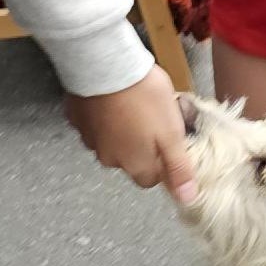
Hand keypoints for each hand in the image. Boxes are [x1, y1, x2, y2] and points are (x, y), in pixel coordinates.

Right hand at [64, 64, 197, 202]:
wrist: (106, 65)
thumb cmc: (145, 99)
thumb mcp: (172, 134)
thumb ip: (179, 168)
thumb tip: (187, 199)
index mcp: (133, 164)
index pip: (152, 179)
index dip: (164, 162)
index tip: (170, 141)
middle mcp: (108, 158)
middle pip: (132, 161)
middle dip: (144, 146)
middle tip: (154, 120)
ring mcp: (89, 139)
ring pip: (113, 143)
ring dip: (124, 132)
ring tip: (135, 106)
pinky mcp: (78, 119)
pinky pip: (96, 126)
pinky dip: (106, 118)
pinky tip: (115, 100)